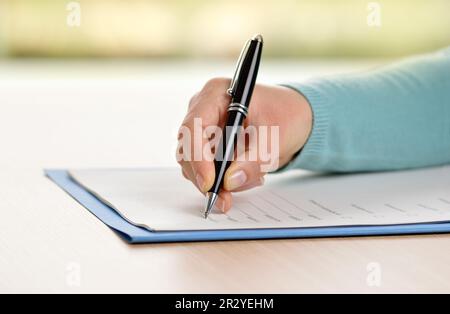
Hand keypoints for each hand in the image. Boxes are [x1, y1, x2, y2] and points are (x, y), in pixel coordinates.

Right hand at [176, 78, 311, 212]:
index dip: (197, 157)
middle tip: (225, 199)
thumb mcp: (276, 138)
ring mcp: (204, 126)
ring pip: (193, 163)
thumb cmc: (286, 116)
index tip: (209, 183)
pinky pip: (204, 168)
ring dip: (217, 180)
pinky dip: (223, 179)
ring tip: (253, 177)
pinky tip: (248, 174)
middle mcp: (204, 108)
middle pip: (188, 148)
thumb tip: (230, 182)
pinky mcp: (207, 143)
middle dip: (206, 177)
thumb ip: (254, 161)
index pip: (194, 127)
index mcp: (217, 95)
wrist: (293, 116)